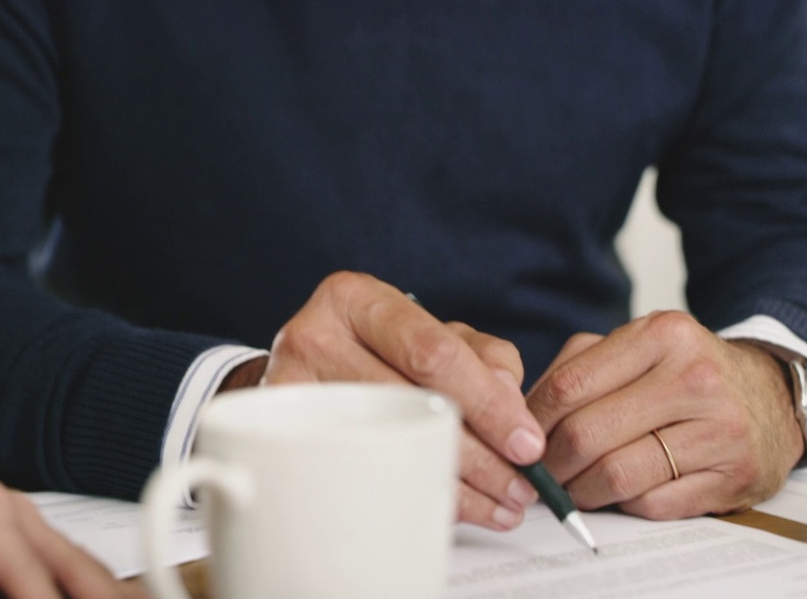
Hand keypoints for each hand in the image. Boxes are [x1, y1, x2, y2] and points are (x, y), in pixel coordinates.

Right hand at [261, 271, 544, 530]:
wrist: (296, 377)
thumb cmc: (372, 354)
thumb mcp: (426, 335)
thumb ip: (480, 357)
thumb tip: (513, 407)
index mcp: (357, 299)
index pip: (433, 352)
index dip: (488, 402)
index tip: (527, 444)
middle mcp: (315, 334)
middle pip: (412, 401)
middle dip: (481, 456)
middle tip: (520, 488)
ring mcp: (290, 389)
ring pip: (388, 447)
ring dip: (454, 486)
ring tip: (498, 506)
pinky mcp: (279, 437)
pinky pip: (359, 476)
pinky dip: (410, 495)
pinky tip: (446, 507)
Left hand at [525, 310, 804, 518]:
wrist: (772, 396)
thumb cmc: (689, 373)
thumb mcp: (639, 346)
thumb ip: (577, 368)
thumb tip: (521, 416)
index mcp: (663, 335)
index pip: (570, 386)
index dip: (531, 422)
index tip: (518, 440)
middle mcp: (695, 378)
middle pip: (588, 434)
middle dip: (551, 463)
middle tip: (539, 473)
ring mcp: (719, 430)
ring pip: (616, 475)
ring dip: (580, 490)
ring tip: (572, 487)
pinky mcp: (733, 476)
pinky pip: (651, 503)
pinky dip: (622, 504)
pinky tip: (618, 493)